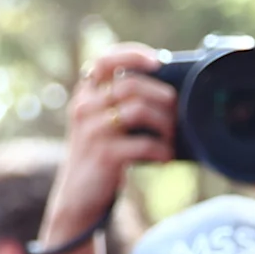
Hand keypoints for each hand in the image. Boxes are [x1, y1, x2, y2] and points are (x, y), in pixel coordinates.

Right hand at [39, 43, 175, 245]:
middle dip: (162, 95)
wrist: (78, 200)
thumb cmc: (101, 158)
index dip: (133, 54)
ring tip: (172, 137)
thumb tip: (169, 92)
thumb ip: (121, 105)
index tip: (159, 61)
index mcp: (85, 95)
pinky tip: (166, 158)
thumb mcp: (103, 126)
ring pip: (139, 110)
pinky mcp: (105, 155)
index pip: (104, 59)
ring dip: (165, 123)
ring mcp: (93, 131)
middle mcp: (84, 107)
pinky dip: (162, 150)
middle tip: (176, 111)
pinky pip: (144, 143)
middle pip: (131, 84)